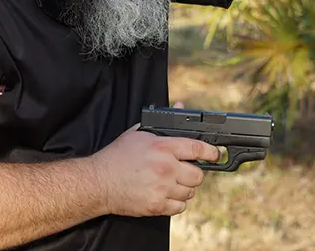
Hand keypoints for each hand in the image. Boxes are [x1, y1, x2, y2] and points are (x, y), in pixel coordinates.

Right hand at [91, 122, 220, 216]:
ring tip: (173, 183)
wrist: (99, 182)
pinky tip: (167, 195)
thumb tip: (181, 107)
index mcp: (163, 147)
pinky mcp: (156, 206)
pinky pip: (180, 207)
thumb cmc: (118, 156)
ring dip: (185, 188)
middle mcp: (166, 168)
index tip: (215, 155)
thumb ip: (164, 123)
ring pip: (190, 192)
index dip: (211, 152)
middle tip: (184, 170)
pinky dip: (177, 202)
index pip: (198, 149)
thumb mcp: (139, 133)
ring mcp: (162, 188)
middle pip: (198, 175)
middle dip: (194, 172)